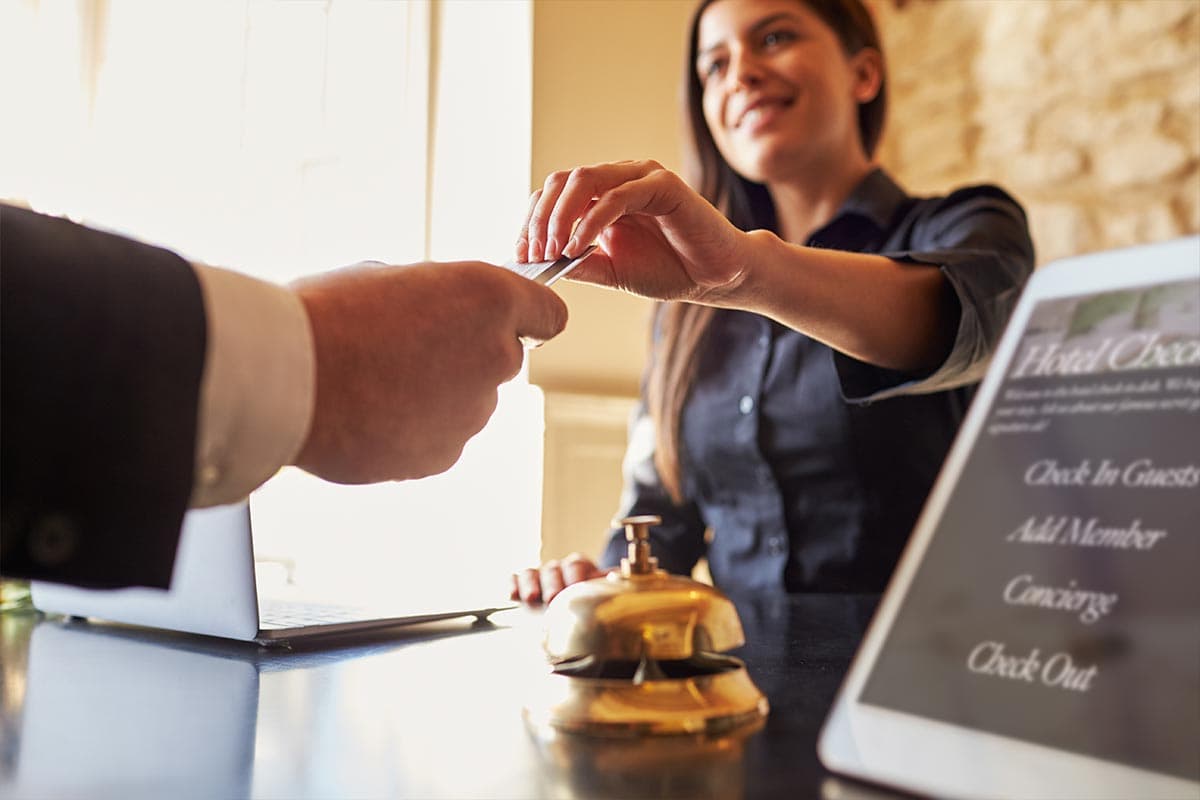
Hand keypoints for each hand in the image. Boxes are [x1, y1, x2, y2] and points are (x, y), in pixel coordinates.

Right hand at [291, 261, 566, 483]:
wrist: (285, 378)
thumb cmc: (327, 315)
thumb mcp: (390, 277)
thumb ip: (436, 299)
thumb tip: (438, 316)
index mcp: (490, 299)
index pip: (548, 313)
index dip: (527, 317)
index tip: (505, 322)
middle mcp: (496, 357)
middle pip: (500, 359)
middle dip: (465, 355)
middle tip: (405, 348)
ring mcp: (473, 413)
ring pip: (467, 402)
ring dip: (436, 395)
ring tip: (373, 383)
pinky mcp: (444, 456)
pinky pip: (438, 438)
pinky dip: (412, 430)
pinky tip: (368, 414)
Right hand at [509, 553, 611, 604]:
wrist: (572, 606)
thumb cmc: (588, 599)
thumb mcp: (601, 591)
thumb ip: (610, 585)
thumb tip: (622, 579)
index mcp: (579, 567)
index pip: (577, 564)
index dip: (575, 575)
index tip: (576, 587)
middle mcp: (557, 569)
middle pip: (553, 569)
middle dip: (553, 583)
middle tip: (553, 598)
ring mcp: (538, 576)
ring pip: (532, 572)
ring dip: (531, 584)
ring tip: (531, 597)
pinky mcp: (521, 585)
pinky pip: (514, 579)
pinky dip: (512, 584)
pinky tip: (512, 595)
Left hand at [516, 160, 749, 303]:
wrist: (716, 278)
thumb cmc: (669, 270)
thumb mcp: (611, 271)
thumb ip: (578, 263)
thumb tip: (538, 264)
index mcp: (602, 193)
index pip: (553, 194)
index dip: (532, 221)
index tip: (521, 255)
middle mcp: (618, 178)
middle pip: (561, 181)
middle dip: (540, 219)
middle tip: (533, 255)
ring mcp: (640, 177)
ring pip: (583, 180)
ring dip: (560, 216)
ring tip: (555, 250)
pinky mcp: (663, 185)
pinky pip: (617, 195)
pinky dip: (592, 220)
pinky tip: (580, 246)